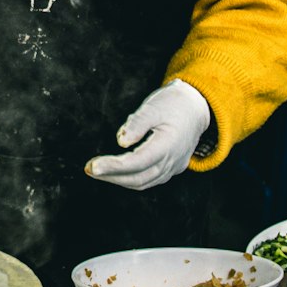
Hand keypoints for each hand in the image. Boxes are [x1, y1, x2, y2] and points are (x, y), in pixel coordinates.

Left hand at [85, 81, 209, 190]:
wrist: (197, 107)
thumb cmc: (174, 103)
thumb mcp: (154, 106)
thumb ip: (137, 123)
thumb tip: (121, 141)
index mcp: (168, 145)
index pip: (136, 162)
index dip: (113, 166)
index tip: (93, 166)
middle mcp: (172, 161)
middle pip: (138, 178)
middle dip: (111, 176)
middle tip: (89, 168)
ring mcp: (173, 167)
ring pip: (143, 182)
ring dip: (119, 179)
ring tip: (97, 171)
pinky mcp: (172, 168)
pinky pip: (150, 180)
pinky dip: (131, 179)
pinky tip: (116, 172)